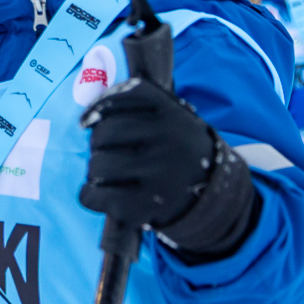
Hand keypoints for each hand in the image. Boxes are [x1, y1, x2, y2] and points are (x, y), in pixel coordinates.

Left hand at [80, 78, 215, 227]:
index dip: (97, 108)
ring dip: (95, 170)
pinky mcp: (146, 206)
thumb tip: (87, 117)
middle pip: (104, 132)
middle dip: (98, 143)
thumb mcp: (173, 119)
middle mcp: (169, 139)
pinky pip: (94, 196)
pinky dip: (90, 195)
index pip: (121, 97)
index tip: (86, 122)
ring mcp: (159, 174)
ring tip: (109, 174)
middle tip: (107, 152)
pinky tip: (101, 194)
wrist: (218, 196)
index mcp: (173, 112)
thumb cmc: (178, 151)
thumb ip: (136, 107)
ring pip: (98, 165)